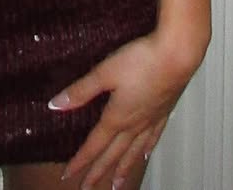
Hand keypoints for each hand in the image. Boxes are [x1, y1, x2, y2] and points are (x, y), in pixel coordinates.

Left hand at [49, 31, 203, 186]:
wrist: (177, 55)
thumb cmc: (141, 60)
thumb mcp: (105, 72)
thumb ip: (81, 90)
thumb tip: (55, 105)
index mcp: (117, 117)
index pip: (94, 145)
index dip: (80, 161)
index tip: (68, 176)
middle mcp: (134, 124)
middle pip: (113, 154)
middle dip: (98, 172)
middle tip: (87, 188)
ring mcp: (150, 120)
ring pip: (134, 152)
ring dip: (123, 169)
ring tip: (117, 186)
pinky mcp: (164, 111)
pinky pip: (153, 138)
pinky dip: (147, 150)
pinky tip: (145, 155)